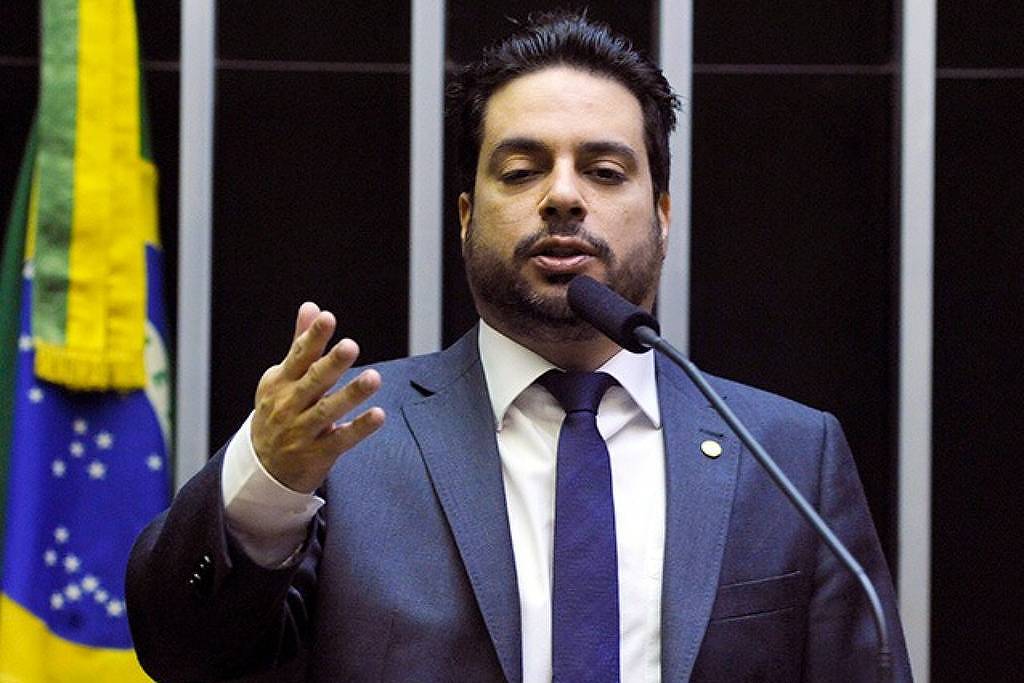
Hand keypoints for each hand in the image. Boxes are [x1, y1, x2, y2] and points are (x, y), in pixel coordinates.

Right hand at [251, 302, 384, 492]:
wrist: (262, 468)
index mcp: (281, 382)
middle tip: (351, 346)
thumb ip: (301, 344)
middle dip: (331, 364)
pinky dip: (359, 428)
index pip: (299, 355)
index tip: (327, 317)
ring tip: (374, 377)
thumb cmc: (278, 411)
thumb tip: (312, 306)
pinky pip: (341, 439)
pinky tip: (378, 415)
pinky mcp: (318, 453)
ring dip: (351, 394)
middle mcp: (289, 405)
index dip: (314, 336)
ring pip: (328, 410)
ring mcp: (302, 430)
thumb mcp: (282, 378)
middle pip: (313, 381)